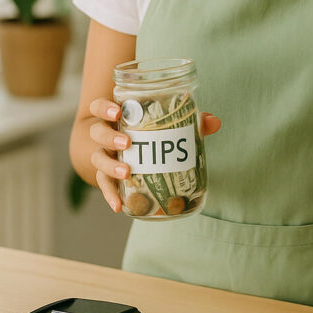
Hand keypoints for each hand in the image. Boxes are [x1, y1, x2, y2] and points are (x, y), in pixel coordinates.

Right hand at [89, 98, 220, 212]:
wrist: (121, 149)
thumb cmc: (145, 131)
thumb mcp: (161, 124)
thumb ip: (188, 121)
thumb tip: (214, 122)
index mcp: (115, 117)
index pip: (99, 106)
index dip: (104, 108)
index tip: (118, 111)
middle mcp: (104, 134)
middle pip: (98, 132)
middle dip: (111, 136)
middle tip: (127, 142)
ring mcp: (103, 155)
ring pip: (98, 158)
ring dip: (110, 166)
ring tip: (126, 172)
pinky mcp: (105, 175)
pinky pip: (103, 185)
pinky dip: (110, 195)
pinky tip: (119, 206)